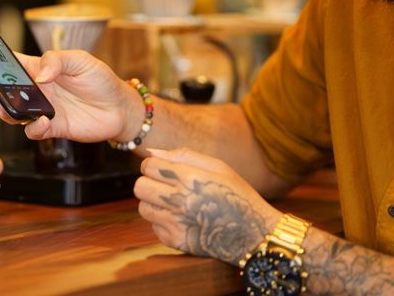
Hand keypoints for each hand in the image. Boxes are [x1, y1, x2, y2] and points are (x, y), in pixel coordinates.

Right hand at [0, 50, 139, 142]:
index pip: (12, 63)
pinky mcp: (53, 127)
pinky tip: (42, 121)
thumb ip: (57, 61)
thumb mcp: (81, 60)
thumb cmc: (101, 80)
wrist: (120, 108)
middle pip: (5, 89)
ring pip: (12, 113)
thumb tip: (39, 74)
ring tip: (12, 108)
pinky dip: (33, 128)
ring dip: (7, 110)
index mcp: (41, 69)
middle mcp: (38, 90)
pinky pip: (33, 131)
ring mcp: (43, 109)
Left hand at [133, 148, 281, 264]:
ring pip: (143, 207)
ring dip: (154, 203)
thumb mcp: (218, 167)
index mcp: (190, 177)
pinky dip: (162, 222)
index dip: (153, 166)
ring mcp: (176, 223)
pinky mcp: (176, 241)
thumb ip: (182, 155)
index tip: (164, 170)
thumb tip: (151, 152)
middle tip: (165, 186)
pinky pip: (154, 227)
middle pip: (140, 186)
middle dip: (149, 183)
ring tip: (174, 203)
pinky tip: (181, 219)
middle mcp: (180, 200)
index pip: (148, 165)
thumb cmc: (237, 195)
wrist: (254, 234)